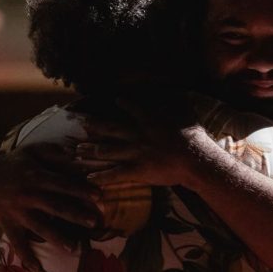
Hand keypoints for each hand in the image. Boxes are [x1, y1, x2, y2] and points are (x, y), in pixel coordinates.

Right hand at [0, 143, 102, 271]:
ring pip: (40, 226)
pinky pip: (17, 242)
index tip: (99, 196)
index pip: (62, 183)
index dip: (80, 189)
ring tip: (74, 248)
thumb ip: (53, 151)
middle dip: (76, 215)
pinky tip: (36, 268)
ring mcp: (17, 212)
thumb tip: (75, 152)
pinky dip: (26, 255)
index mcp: (36, 175)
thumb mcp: (31, 151)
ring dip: (57, 238)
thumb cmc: (13, 163)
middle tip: (95, 222)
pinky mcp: (7, 224)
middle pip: (55, 206)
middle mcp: (28, 195)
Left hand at [75, 96, 209, 187]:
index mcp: (149, 119)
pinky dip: (101, 177)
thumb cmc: (193, 137)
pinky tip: (89, 178)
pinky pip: (115, 174)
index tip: (116, 100)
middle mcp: (137, 134)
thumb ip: (181, 103)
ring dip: (90, 151)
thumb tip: (183, 92)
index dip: (124, 104)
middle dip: (94, 126)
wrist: (194, 158)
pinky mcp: (136, 170)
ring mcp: (134, 152)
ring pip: (106, 151)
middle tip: (81, 124)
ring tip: (78, 151)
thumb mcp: (188, 113)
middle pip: (110, 128)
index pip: (133, 108)